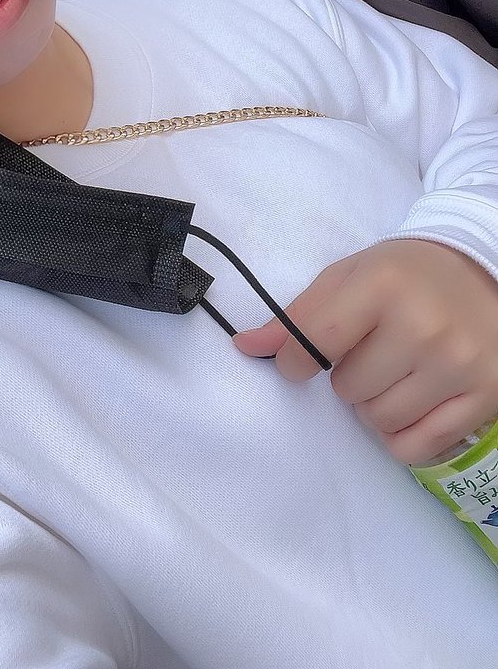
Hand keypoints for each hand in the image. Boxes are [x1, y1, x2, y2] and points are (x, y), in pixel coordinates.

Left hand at [233, 240, 497, 463]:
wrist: (482, 272)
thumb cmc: (404, 275)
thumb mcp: (348, 277)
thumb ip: (298, 315)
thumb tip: (245, 347)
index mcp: (384, 285)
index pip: (316, 341)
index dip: (294, 359)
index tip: (299, 358)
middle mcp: (423, 327)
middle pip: (348, 389)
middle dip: (346, 376)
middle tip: (368, 352)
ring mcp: (457, 366)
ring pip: (381, 420)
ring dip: (373, 405)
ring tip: (391, 372)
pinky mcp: (484, 397)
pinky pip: (418, 447)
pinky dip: (402, 435)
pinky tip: (411, 401)